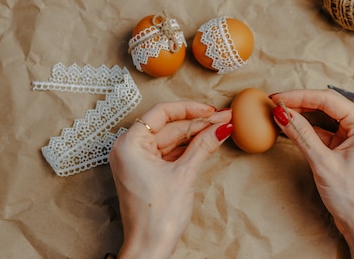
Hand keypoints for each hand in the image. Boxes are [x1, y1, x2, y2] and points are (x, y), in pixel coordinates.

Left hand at [108, 102, 232, 258]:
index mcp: (129, 145)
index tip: (211, 110)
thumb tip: (222, 127)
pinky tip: (209, 141)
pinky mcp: (149, 171)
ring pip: (172, 139)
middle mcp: (130, 149)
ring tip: (221, 127)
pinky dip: (189, 147)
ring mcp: (139, 161)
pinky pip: (171, 152)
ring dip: (197, 134)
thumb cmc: (157, 216)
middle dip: (198, 123)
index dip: (189, 109)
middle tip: (224, 118)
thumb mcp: (185, 174)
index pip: (161, 113)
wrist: (150, 247)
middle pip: (169, 126)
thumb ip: (203, 146)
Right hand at [270, 90, 353, 258]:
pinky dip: (308, 129)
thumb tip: (283, 114)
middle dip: (299, 104)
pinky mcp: (348, 145)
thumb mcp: (322, 163)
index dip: (299, 96)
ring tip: (279, 115)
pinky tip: (291, 128)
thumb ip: (301, 134)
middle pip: (326, 105)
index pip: (328, 99)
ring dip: (302, 116)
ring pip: (324, 117)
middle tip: (275, 105)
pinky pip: (325, 130)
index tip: (278, 98)